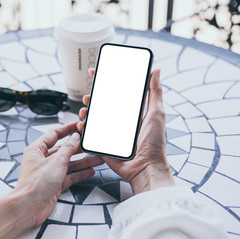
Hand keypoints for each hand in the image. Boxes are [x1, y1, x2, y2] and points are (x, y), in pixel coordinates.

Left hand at [0, 122, 103, 238]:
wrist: (30, 207)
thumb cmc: (35, 184)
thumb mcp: (56, 161)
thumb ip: (68, 149)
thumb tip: (75, 138)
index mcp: (37, 149)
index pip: (53, 134)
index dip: (67, 129)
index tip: (78, 125)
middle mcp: (42, 160)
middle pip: (63, 149)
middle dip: (78, 148)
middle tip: (90, 144)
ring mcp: (48, 172)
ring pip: (68, 163)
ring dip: (82, 161)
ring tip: (97, 158)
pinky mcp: (54, 184)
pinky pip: (69, 176)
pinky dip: (79, 174)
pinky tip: (90, 171)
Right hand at [77, 68, 173, 194]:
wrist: (145, 168)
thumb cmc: (154, 143)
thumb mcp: (157, 113)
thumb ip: (155, 92)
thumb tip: (156, 71)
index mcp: (131, 112)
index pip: (117, 92)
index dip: (106, 82)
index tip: (97, 72)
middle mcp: (120, 121)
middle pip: (102, 104)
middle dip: (92, 97)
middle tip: (89, 95)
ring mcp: (110, 132)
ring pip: (94, 117)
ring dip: (86, 111)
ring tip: (84, 109)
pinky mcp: (103, 143)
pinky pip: (90, 133)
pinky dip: (83, 127)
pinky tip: (82, 124)